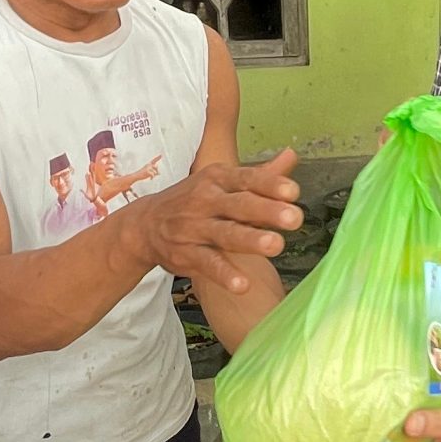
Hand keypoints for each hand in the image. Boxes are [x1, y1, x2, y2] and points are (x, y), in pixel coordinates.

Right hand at [125, 149, 302, 296]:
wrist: (145, 225)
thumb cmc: (196, 201)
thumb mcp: (223, 181)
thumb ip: (260, 175)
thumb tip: (292, 156)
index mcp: (219, 178)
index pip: (247, 178)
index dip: (270, 185)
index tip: (293, 192)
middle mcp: (206, 199)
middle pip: (240, 205)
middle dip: (267, 211)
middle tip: (294, 218)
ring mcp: (195, 228)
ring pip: (225, 234)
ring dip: (250, 240)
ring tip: (276, 245)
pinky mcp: (186, 254)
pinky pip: (207, 264)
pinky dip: (224, 275)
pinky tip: (242, 285)